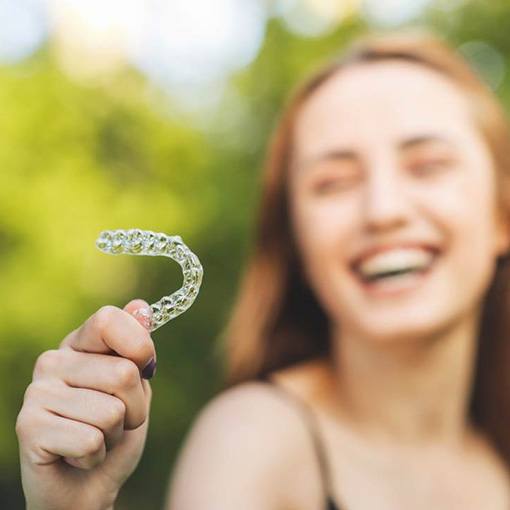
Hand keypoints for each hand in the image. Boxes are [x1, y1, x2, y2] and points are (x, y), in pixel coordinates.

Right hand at [15, 299, 155, 509]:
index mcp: (81, 345)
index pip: (110, 320)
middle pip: (123, 373)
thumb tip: (140, 305)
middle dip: (134, 408)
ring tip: (97, 437)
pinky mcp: (28, 427)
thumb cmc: (115, 431)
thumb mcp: (137, 387)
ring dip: (115, 434)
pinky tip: (78, 455)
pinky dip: (96, 455)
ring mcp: (37, 391)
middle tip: (118, 421)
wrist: (88, 486)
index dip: (140, 346)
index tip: (145, 368)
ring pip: (111, 411)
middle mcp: (54, 361)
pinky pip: (91, 440)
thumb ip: (137, 348)